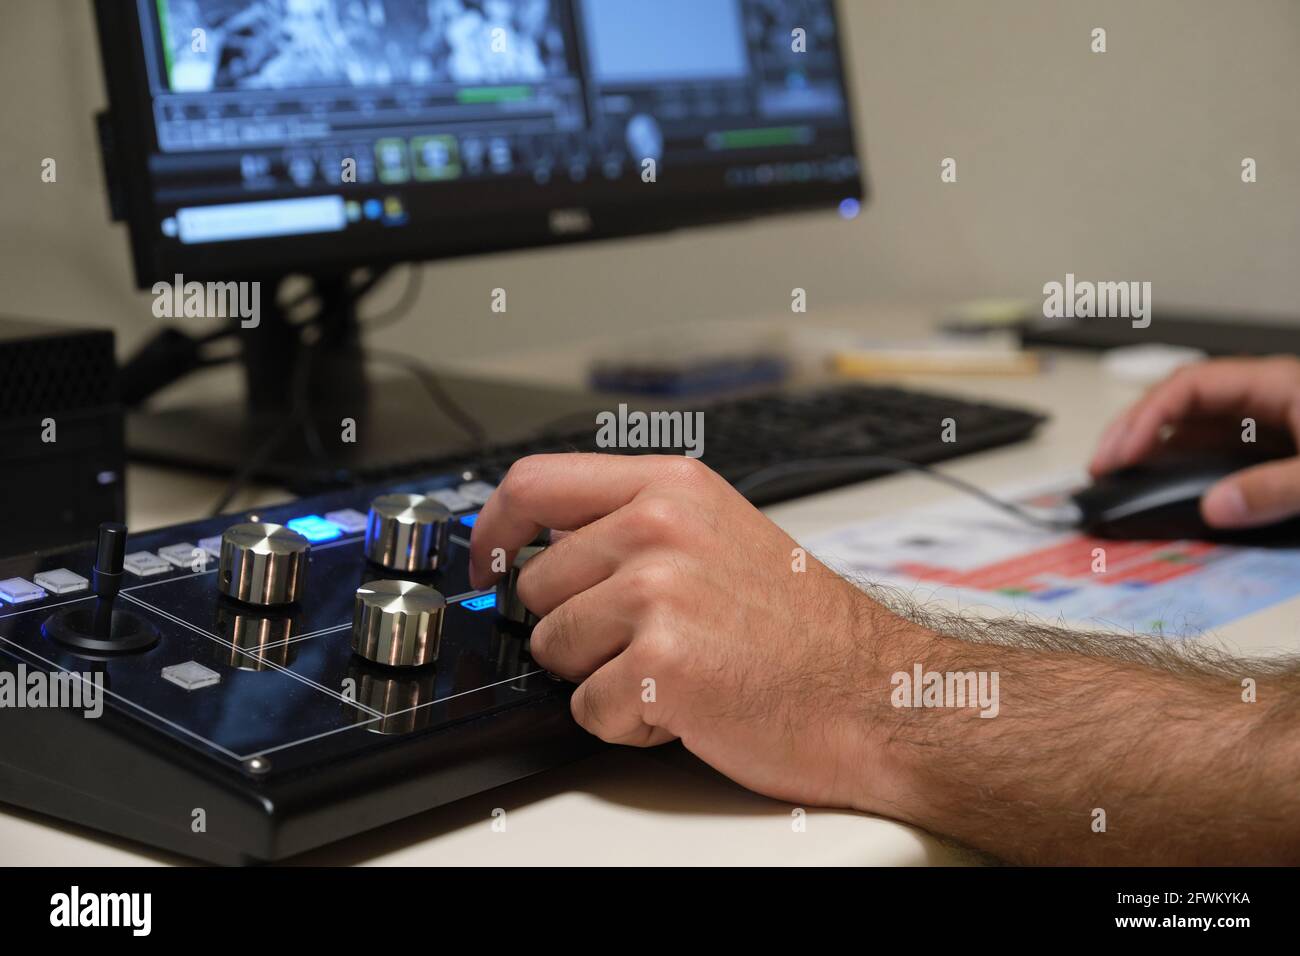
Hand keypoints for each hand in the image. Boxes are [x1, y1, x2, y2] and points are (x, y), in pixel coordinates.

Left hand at [468, 454, 880, 808]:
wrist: (872, 693)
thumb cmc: (803, 627)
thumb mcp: (721, 534)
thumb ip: (635, 523)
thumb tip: (547, 543)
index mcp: (671, 487)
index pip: (534, 484)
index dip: (492, 530)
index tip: (488, 564)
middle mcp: (659, 527)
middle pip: (537, 586)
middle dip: (577, 630)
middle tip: (650, 642)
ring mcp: (658, 592)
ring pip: (554, 649)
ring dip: (603, 677)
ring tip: (677, 668)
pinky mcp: (660, 662)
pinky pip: (587, 707)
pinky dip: (628, 722)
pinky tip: (687, 703)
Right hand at [1089, 356, 1299, 527]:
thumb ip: (1273, 488)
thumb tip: (1214, 506)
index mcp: (1278, 383)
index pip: (1191, 385)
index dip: (1148, 417)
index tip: (1123, 454)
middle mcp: (1266, 395)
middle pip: (1180, 399)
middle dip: (1133, 427)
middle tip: (1100, 464)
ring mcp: (1269, 419)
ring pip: (1194, 423)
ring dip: (1150, 443)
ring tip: (1118, 469)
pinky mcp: (1274, 444)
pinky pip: (1215, 445)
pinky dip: (1179, 460)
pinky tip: (1159, 477)